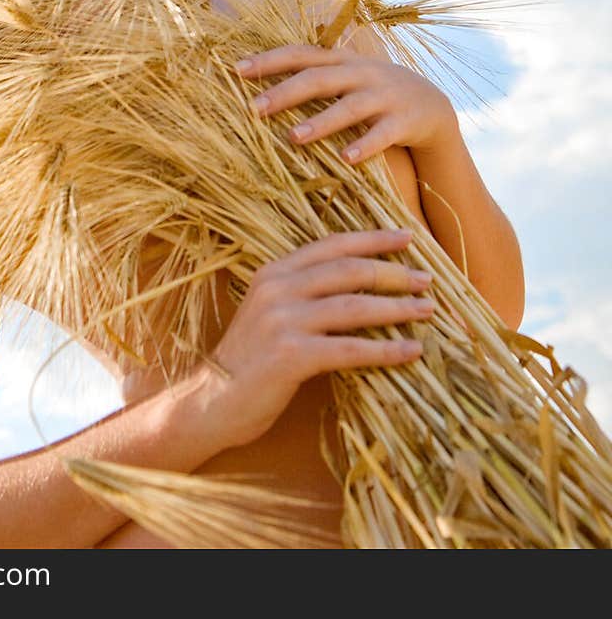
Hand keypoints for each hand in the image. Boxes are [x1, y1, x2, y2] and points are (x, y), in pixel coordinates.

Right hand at [202, 228, 433, 449]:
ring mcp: (282, 320)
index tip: (407, 238)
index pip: (331, 245)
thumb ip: (304, 293)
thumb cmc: (250, 359)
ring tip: (427, 310)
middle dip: (393, 273)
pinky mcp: (290, 355)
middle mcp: (277, 288)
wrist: (211, 400)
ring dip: (397, 308)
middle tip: (426, 279)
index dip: (372, 239)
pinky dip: (385, 350)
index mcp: (273, 271)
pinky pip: (349, 349)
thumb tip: (362, 287)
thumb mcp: (271, 312)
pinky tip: (410, 351)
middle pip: (348, 270)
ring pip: (354, 307)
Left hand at [233, 43, 457, 164]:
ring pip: (349, 107)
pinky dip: (364, 146)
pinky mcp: (403, 121)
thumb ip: (311, 74)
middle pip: (319, 79)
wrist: (431, 104)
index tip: (236, 71)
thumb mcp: (345, 75)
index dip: (269, 61)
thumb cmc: (372, 91)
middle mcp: (360, 73)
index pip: (300, 54)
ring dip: (321, 122)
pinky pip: (382, 134)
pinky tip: (346, 159)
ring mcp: (383, 96)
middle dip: (286, 93)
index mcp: (341, 60)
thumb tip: (257, 83)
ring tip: (293, 138)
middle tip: (254, 108)